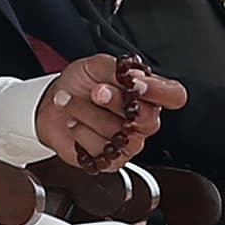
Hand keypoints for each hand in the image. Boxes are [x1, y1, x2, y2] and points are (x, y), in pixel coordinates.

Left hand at [34, 54, 186, 171]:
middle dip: (116, 102)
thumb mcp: (95, 65)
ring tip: (72, 103)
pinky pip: (101, 149)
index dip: (157, 91)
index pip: (174, 95)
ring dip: (87, 113)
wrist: (51, 104)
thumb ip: (117, 68)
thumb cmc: (78, 84)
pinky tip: (75, 124)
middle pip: (148, 119)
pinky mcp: (111, 160)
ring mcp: (129, 142)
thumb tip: (133, 76)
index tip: (133, 83)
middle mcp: (142, 119)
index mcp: (147, 92)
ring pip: (119, 134)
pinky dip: (80, 132)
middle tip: (96, 91)